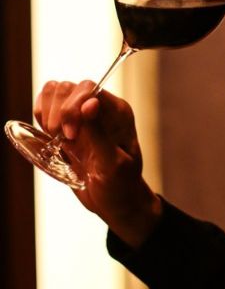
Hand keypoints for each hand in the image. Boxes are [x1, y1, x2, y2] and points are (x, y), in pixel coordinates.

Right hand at [34, 80, 161, 247]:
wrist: (114, 201)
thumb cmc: (121, 185)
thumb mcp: (113, 164)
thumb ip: (99, 133)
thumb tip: (90, 102)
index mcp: (117, 112)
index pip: (88, 89)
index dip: (72, 108)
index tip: (71, 137)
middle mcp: (100, 109)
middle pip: (68, 88)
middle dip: (58, 113)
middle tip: (63, 141)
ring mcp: (81, 115)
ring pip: (54, 92)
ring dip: (48, 114)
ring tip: (57, 138)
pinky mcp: (66, 125)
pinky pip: (46, 105)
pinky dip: (40, 116)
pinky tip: (48, 135)